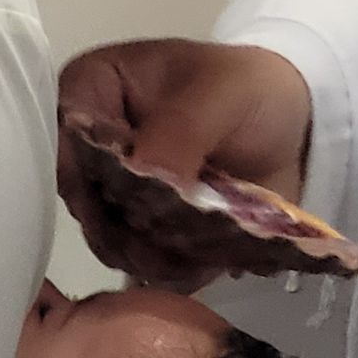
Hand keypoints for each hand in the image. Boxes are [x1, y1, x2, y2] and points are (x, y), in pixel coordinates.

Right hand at [57, 38, 313, 276]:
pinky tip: (205, 262)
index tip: (134, 198)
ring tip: (198, 249)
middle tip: (176, 233)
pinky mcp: (145, 230)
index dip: (89, 173)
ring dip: (151, 253)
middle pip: (84, 198)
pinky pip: (143, 261)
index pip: (64, 137)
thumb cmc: (251, 89)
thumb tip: (144, 177)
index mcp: (94, 89)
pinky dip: (173, 268)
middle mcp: (94, 146)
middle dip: (127, 224)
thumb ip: (180, 129)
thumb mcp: (223, 92)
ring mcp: (117, 193)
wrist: (293, 127)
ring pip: (110, 238)